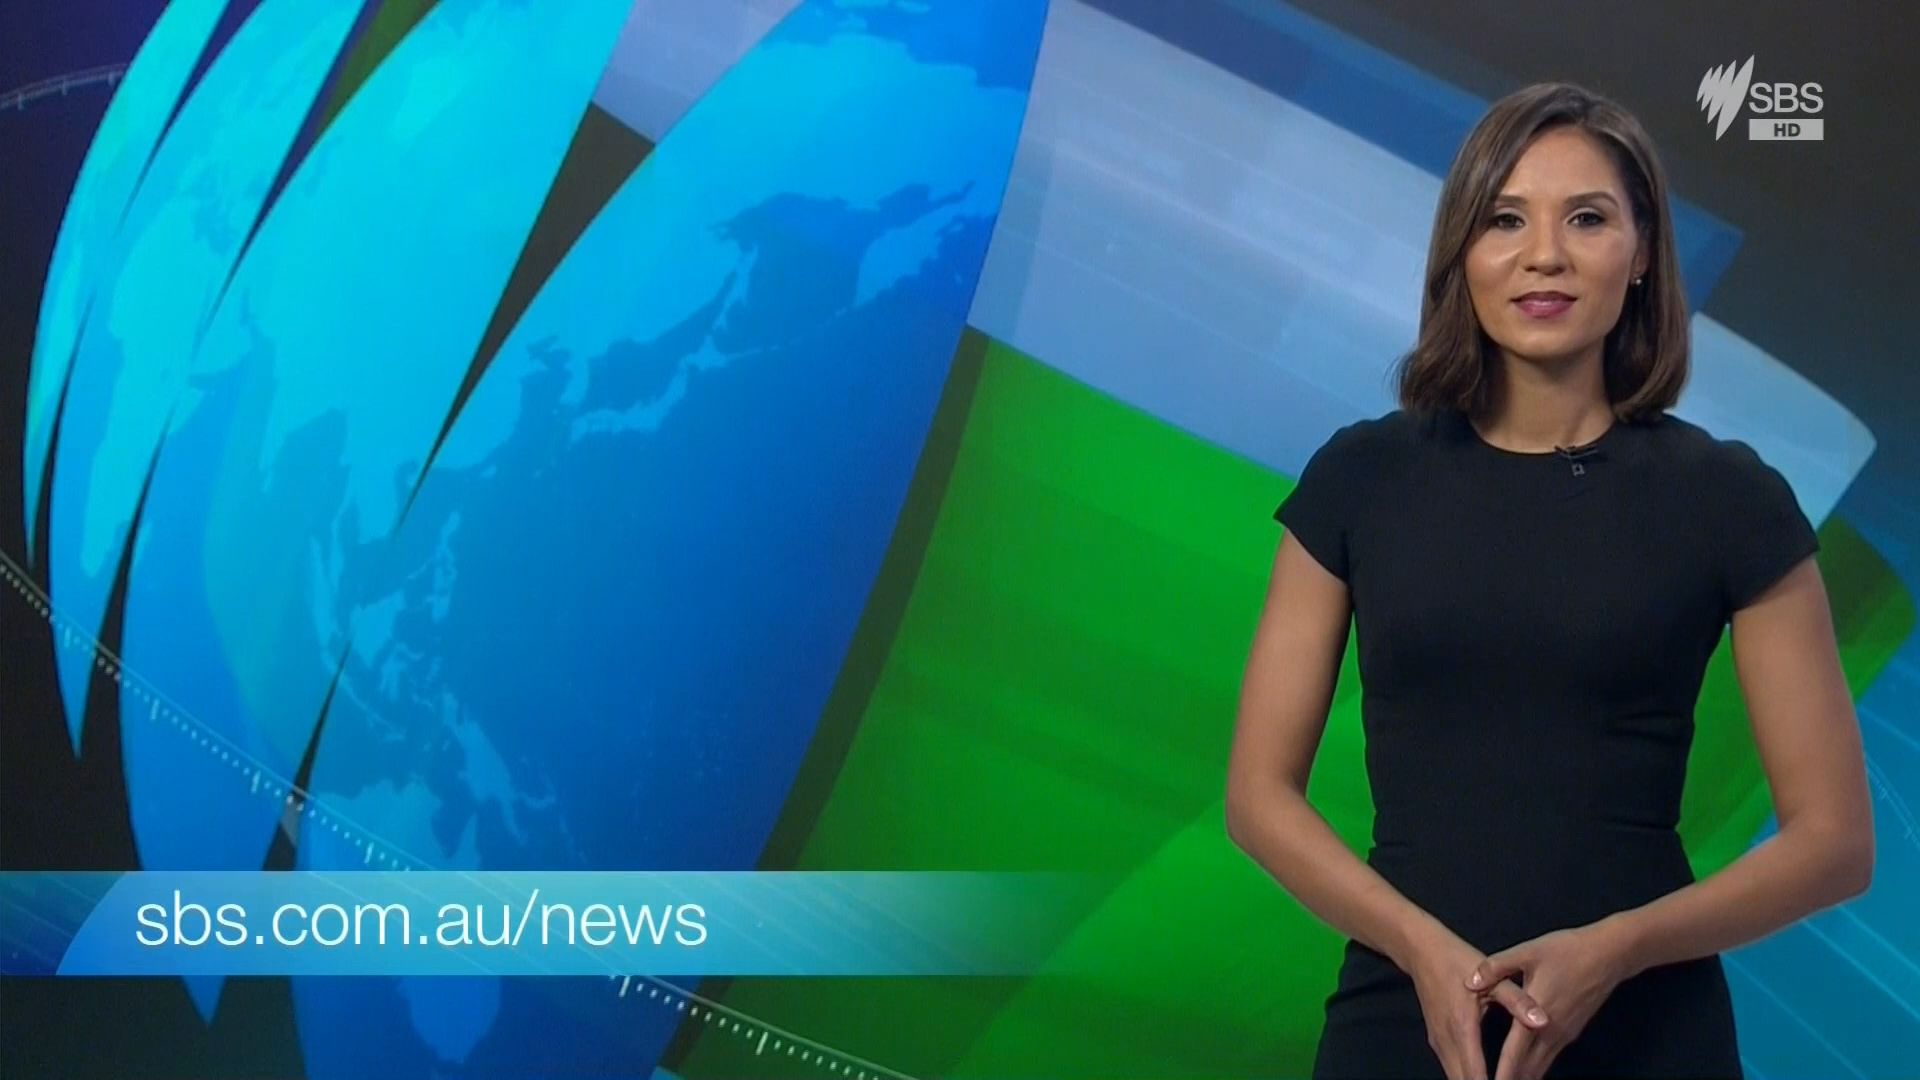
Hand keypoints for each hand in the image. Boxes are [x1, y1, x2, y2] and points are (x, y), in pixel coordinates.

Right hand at [1404, 924, 1549, 1079]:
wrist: (1422, 951)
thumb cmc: (1459, 961)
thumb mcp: (1493, 977)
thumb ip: (1518, 1001)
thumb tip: (1543, 1022)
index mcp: (1462, 1027)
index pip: (1475, 1075)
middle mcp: (1446, 1040)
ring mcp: (1438, 1042)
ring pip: (1454, 1079)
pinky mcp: (1436, 1040)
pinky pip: (1451, 1069)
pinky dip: (1466, 1078)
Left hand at [1464, 918, 1634, 1079]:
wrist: (1608, 954)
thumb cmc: (1566, 951)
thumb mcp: (1526, 952)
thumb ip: (1495, 967)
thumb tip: (1469, 981)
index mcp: (1535, 1014)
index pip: (1513, 1054)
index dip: (1500, 1074)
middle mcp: (1551, 1031)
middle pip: (1528, 1069)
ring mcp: (1563, 1034)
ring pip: (1541, 1067)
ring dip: (1524, 1078)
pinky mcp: (1571, 1031)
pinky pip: (1550, 1058)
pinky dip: (1535, 1069)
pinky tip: (1526, 1072)